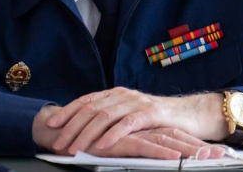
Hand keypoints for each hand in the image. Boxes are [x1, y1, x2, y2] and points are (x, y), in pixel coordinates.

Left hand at [45, 87, 227, 154]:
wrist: (190, 113)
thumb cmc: (158, 119)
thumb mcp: (130, 115)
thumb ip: (111, 118)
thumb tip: (85, 128)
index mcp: (115, 94)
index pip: (86, 100)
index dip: (67, 111)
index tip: (51, 124)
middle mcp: (123, 95)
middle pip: (91, 109)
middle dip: (71, 126)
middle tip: (57, 142)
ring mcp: (136, 103)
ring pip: (104, 116)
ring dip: (86, 134)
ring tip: (74, 148)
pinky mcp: (150, 114)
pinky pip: (126, 124)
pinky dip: (111, 135)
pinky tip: (101, 145)